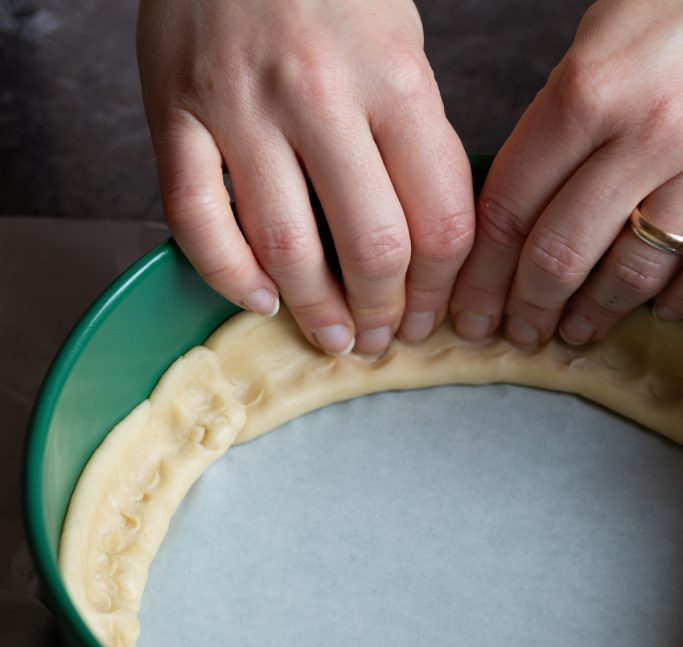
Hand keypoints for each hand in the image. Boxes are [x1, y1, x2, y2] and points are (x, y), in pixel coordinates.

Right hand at [137, 0, 473, 356]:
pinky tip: (257, 300)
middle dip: (379, 313)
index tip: (427, 315)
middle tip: (376, 338)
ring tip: (329, 337)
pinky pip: (196, 221)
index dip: (440, 289)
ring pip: (284, 247)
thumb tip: (429, 239)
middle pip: (370, 247)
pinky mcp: (175, 114)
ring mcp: (240, 107)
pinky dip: (226, 275)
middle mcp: (320, 96)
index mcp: (394, 78)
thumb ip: (415, 137)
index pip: (439, 220)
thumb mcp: (400, 44)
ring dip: (313, 311)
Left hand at [451, 0, 682, 349]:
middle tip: (518, 331)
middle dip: (528, 306)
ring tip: (575, 329)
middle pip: (559, 253)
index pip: (508, 209)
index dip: (481, 274)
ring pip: (630, 272)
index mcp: (587, 92)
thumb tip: (516, 207)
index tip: (469, 310)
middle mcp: (643, 133)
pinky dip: (670, 298)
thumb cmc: (673, 10)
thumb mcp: (601, 40)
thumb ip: (557, 121)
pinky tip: (651, 310)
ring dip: (594, 313)